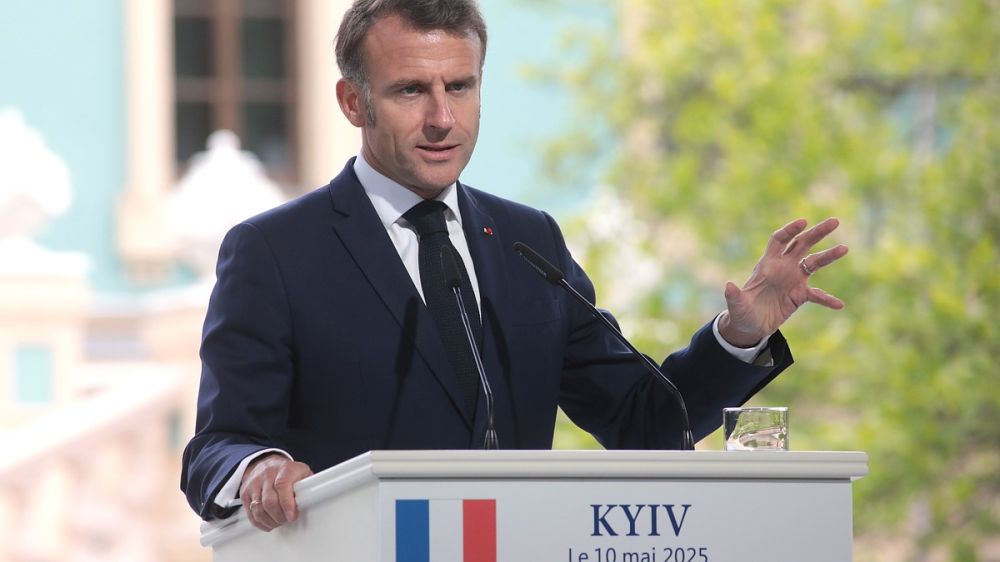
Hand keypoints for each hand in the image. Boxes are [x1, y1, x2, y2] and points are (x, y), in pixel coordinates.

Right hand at [239, 453, 313, 531]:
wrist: (265, 462)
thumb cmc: (287, 471)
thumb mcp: (302, 472)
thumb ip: (309, 484)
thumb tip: (315, 497)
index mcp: (284, 469)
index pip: (282, 486)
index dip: (287, 504)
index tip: (292, 516)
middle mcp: (267, 474)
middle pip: (269, 501)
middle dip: (279, 516)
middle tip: (286, 519)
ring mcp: (254, 483)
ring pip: (258, 509)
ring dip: (270, 521)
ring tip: (278, 521)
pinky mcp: (245, 492)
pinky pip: (250, 513)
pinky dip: (260, 522)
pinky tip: (268, 522)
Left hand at [718, 218, 847, 346]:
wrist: (749, 325)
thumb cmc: (740, 312)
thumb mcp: (736, 305)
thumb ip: (734, 296)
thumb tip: (729, 286)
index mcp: (767, 265)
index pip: (779, 240)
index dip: (790, 230)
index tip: (803, 222)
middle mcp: (783, 268)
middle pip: (802, 244)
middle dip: (817, 232)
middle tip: (834, 221)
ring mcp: (793, 280)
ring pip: (814, 263)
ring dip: (828, 256)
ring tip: (844, 248)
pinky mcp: (800, 295)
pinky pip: (817, 295)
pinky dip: (827, 299)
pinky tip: (838, 304)